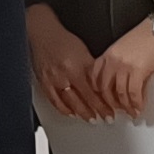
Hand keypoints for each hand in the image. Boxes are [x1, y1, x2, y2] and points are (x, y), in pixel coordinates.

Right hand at [26, 3, 113, 120]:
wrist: (44, 34)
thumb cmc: (64, 40)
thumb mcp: (84, 53)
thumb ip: (93, 70)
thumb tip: (103, 84)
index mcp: (76, 68)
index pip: (92, 93)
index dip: (102, 105)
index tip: (109, 112)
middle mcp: (64, 76)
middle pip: (81, 101)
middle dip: (93, 112)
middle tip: (103, 119)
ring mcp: (52, 80)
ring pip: (67, 103)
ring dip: (80, 112)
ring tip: (88, 118)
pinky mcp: (43, 82)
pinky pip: (53, 100)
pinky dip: (62, 108)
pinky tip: (69, 112)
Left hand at [90, 19, 153, 119]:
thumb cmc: (146, 35)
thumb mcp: (123, 47)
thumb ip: (117, 61)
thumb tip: (119, 79)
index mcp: (107, 55)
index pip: (95, 79)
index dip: (97, 93)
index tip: (101, 101)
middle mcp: (112, 61)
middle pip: (104, 89)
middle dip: (109, 104)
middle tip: (114, 113)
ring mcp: (124, 66)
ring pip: (119, 93)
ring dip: (125, 107)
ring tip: (130, 113)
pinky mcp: (138, 70)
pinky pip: (133, 93)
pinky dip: (136, 103)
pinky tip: (138, 108)